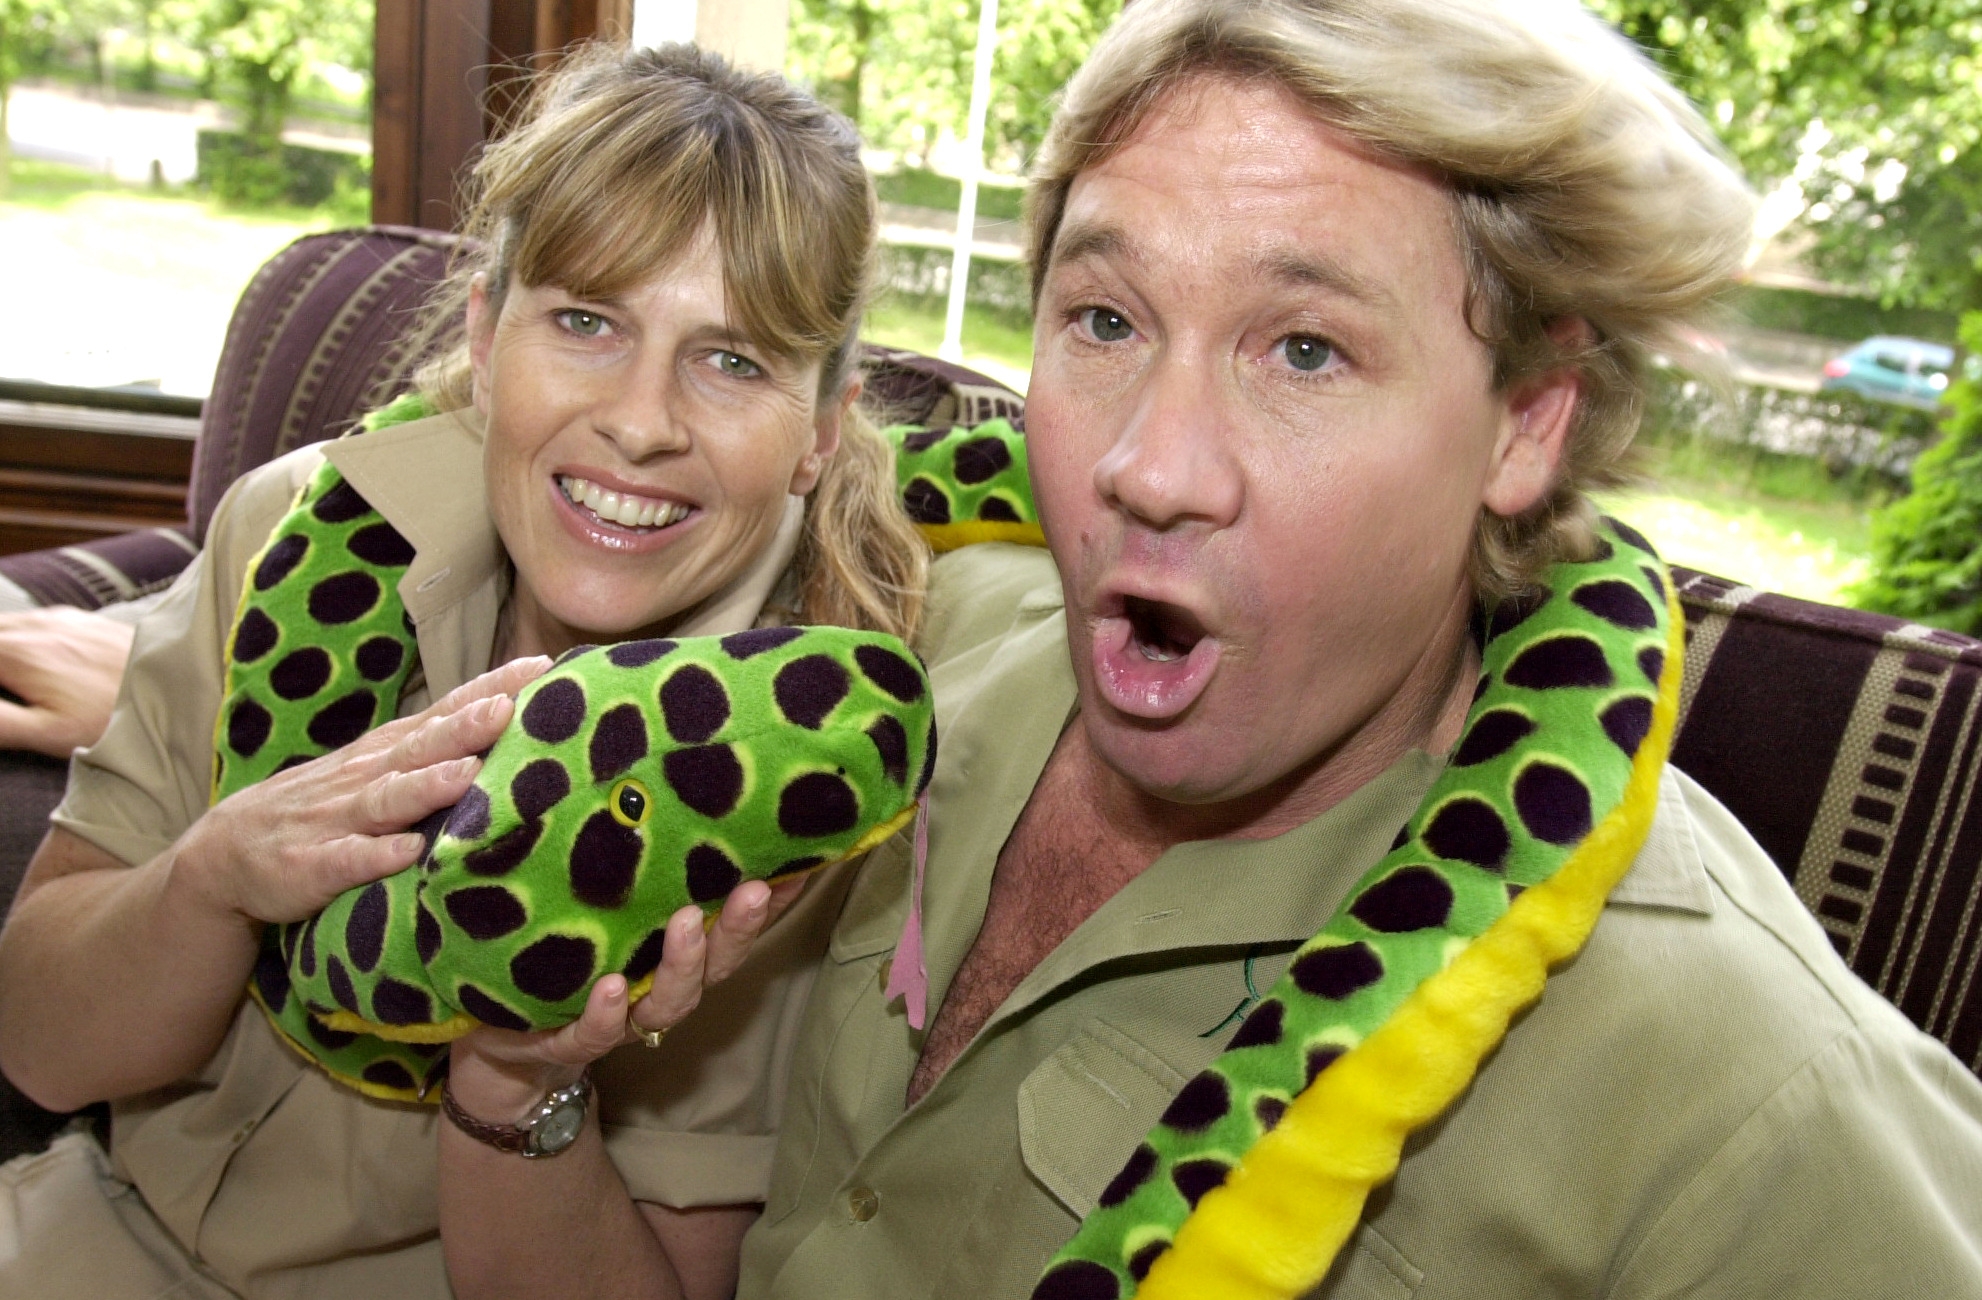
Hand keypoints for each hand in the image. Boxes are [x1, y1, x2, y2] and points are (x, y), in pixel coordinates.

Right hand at [0, 607, 134, 757]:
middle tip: (8, 693)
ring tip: (15, 681)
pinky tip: (35, 662)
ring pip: (11, 626)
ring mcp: (64, 619)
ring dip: (4, 645)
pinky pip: (39, 623)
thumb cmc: (113, 718)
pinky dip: (24, 639)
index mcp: (16, 650)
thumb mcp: (44, 731)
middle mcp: (37, 626)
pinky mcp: (88, 622)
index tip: (1, 699)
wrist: (182, 689)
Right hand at [176, 655, 552, 927]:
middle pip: (423, 746)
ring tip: (467, 773)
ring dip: (427, 785)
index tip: (543, 667)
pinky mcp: (312, 865)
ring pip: (388, 799)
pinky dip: (376, 855)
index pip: (447, 711)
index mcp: (389, 750)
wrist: (225, 851)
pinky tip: (407, 853)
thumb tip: (513, 717)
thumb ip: (437, 746)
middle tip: (510, 707)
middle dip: (467, 726)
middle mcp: (367, 775)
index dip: (492, 689)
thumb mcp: (380, 766)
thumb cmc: (328, 805)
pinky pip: (348, 860)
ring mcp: (337, 819)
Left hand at [445, 875, 810, 1118]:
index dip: (770, 901)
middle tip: (753, 888)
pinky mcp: (570, 1039)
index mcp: (669, 949)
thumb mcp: (584, 899)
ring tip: (686, 924)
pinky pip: (597, 1033)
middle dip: (740, 927)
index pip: (732, 923)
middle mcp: (657, 985)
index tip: (799, 864)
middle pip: (716, 962)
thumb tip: (632, 779)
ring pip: (669, 1002)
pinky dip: (608, 1014)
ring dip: (683, 964)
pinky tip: (613, 988)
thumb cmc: (552, 952)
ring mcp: (620, 1017)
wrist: (496, 1038)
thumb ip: (615, 859)